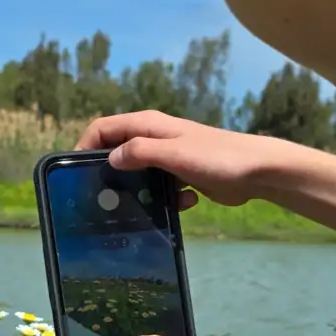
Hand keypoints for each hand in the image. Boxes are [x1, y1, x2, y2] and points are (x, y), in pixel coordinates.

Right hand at [74, 111, 305, 209]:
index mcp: (148, 125)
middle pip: (118, 151)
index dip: (85, 146)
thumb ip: (139, 152)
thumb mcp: (173, 153)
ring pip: (139, 173)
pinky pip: (162, 186)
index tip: (76, 174)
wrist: (258, 171)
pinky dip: (166, 197)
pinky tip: (181, 205)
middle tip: (102, 199)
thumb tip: (109, 158)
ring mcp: (170, 156)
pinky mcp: (183, 175)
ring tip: (137, 210)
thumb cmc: (216, 158)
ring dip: (138, 190)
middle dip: (109, 173)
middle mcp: (155, 137)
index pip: (103, 128)